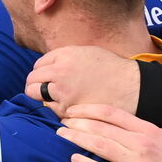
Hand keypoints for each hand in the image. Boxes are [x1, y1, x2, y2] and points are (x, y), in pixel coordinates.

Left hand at [24, 46, 139, 117]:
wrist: (130, 86)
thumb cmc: (110, 68)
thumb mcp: (85, 52)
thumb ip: (63, 57)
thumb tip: (46, 66)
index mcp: (64, 56)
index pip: (37, 65)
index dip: (41, 72)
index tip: (45, 78)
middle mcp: (59, 72)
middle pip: (31, 80)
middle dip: (33, 85)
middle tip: (39, 90)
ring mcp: (62, 92)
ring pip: (36, 96)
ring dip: (41, 97)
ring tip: (53, 98)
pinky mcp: (68, 109)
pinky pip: (51, 109)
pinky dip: (55, 109)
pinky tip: (67, 107)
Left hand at [56, 104, 161, 161]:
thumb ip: (144, 132)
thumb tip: (121, 125)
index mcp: (150, 131)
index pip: (113, 113)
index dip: (89, 109)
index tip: (73, 110)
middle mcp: (143, 144)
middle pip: (102, 127)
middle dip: (77, 122)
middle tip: (60, 121)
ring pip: (100, 145)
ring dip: (77, 138)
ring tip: (61, 134)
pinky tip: (74, 158)